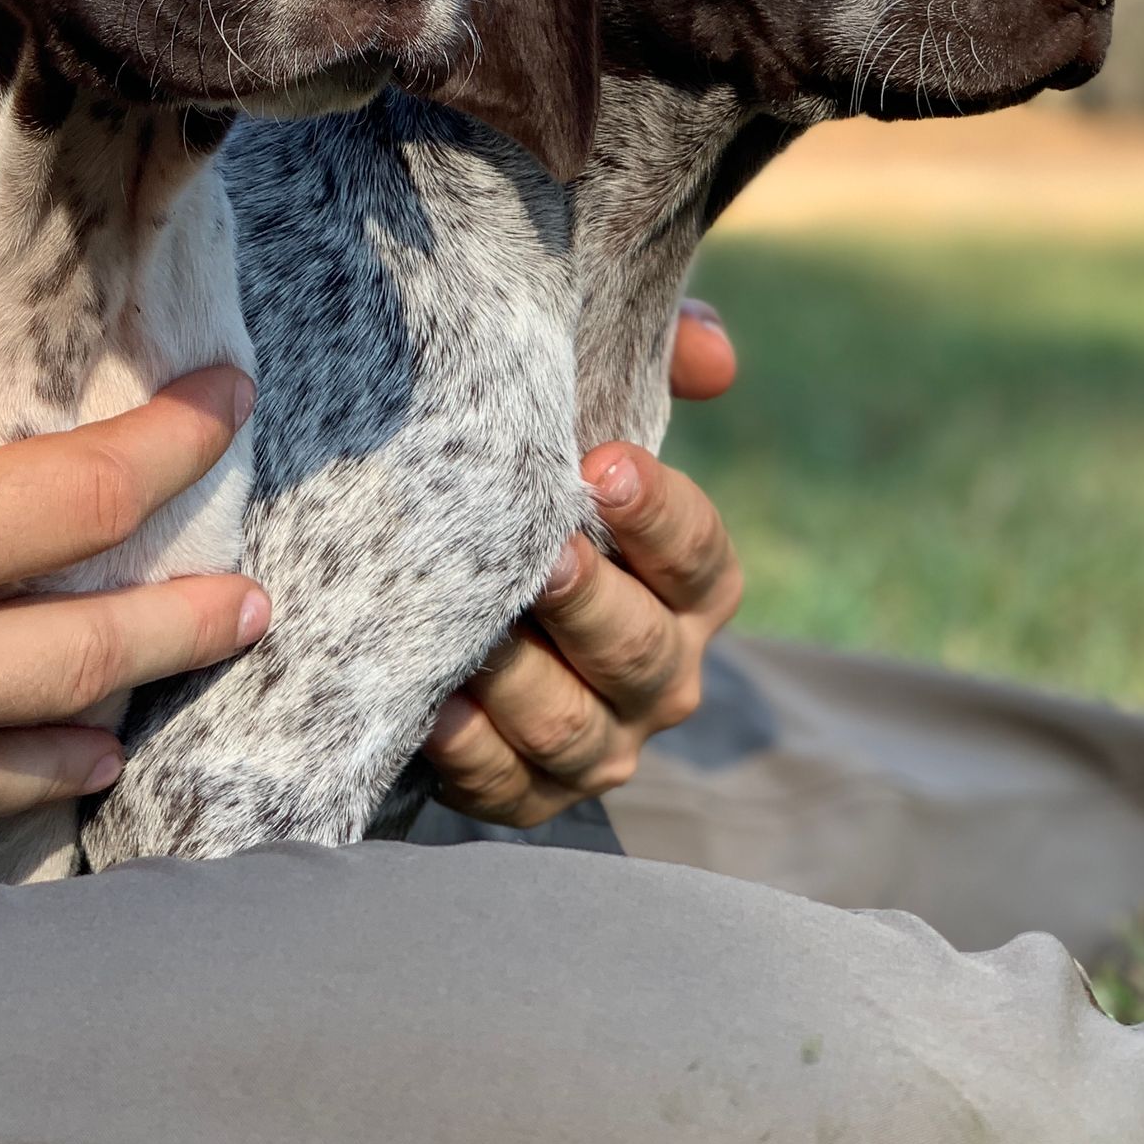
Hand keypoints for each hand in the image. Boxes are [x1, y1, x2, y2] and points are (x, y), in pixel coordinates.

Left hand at [423, 298, 742, 826]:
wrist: (454, 584)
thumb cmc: (539, 486)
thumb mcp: (590, 412)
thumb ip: (656, 360)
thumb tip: (708, 351)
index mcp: (689, 586)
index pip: (700, 554)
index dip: (659, 514)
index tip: (602, 463)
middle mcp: (662, 670)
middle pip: (642, 651)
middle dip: (593, 605)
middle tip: (545, 556)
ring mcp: (601, 740)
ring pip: (576, 728)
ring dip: (527, 683)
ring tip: (478, 635)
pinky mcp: (529, 792)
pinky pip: (509, 787)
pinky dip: (472, 754)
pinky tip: (434, 708)